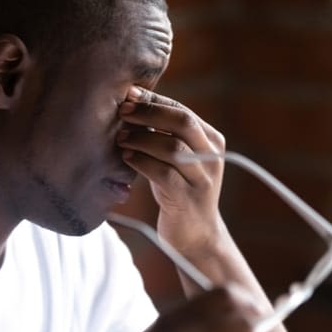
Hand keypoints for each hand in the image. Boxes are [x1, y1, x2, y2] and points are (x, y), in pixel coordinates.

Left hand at [118, 87, 225, 256]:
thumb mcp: (177, 159)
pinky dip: (141, 162)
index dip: (154, 100)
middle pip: (182, 122)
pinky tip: (126, 158)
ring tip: (120, 139)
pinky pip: (163, 173)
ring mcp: (202, 178)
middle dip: (149, 113)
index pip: (182, 110)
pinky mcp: (188, 198)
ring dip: (141, 139)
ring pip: (172, 147)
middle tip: (123, 112)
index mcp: (211, 139)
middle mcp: (211, 155)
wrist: (197, 236)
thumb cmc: (179, 191)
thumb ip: (164, 134)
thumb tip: (132, 102)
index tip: (128, 95)